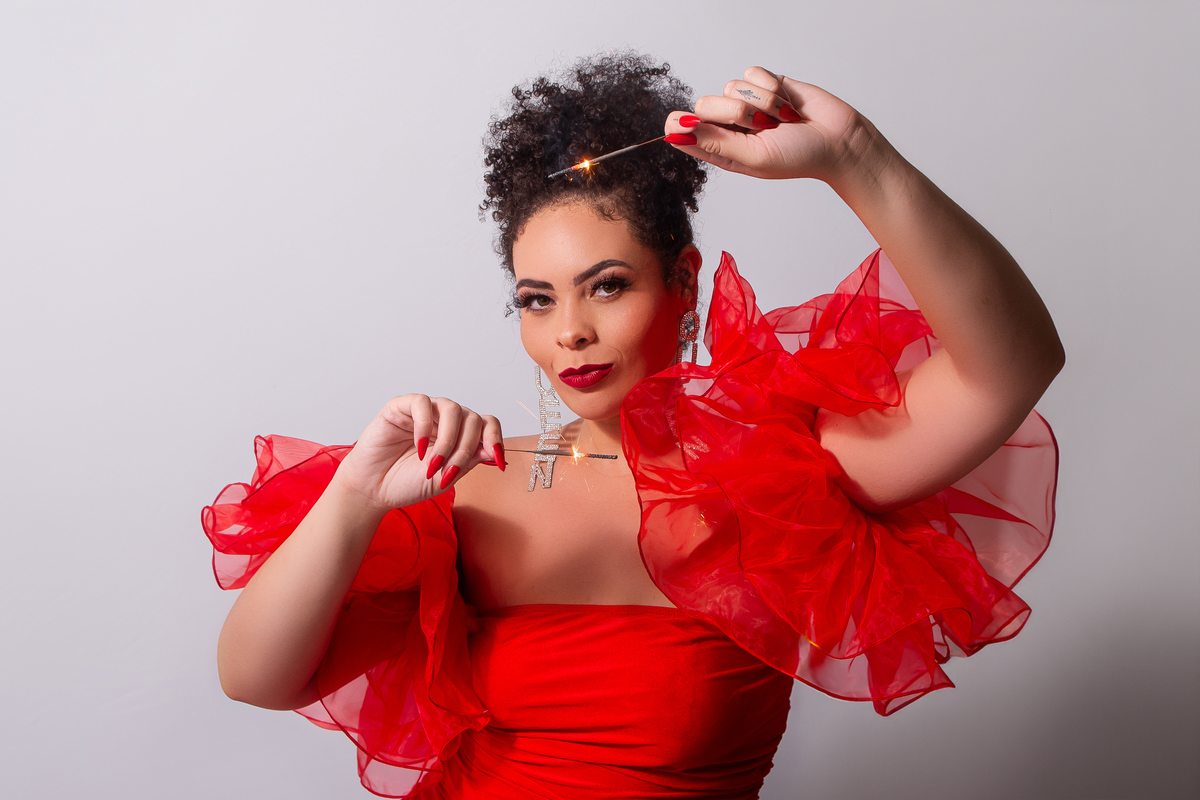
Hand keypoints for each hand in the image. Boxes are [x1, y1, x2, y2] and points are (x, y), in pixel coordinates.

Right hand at [332, 394, 504, 512]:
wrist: (374, 490)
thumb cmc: (406, 483)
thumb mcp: (447, 477)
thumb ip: (470, 461)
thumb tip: (494, 450)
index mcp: (460, 435)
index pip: (487, 424)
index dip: (496, 439)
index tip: (497, 461)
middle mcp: (446, 420)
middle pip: (472, 419)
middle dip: (465, 449)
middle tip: (449, 471)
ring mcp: (425, 412)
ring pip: (452, 408)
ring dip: (448, 440)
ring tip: (433, 463)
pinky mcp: (401, 407)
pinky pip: (422, 403)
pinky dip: (425, 425)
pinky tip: (420, 447)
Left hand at [665, 67, 870, 182]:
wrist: (838, 139)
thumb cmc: (798, 157)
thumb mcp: (753, 156)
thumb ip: (713, 142)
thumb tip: (675, 133)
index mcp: (721, 150)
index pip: (684, 132)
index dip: (682, 125)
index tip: (690, 124)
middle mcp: (729, 126)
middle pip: (704, 104)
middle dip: (736, 113)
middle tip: (762, 127)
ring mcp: (746, 103)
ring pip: (731, 86)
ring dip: (761, 103)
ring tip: (781, 120)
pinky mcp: (764, 84)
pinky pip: (752, 73)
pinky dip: (771, 87)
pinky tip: (787, 104)